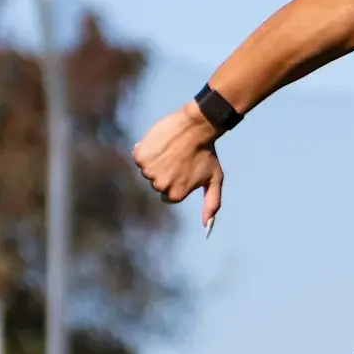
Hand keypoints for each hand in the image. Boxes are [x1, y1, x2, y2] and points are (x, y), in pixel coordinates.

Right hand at [132, 104, 224, 230]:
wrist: (197, 126)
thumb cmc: (208, 153)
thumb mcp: (214, 180)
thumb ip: (212, 203)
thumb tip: (207, 227)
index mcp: (175, 195)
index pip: (167, 194)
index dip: (176, 179)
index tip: (185, 168)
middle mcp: (160, 186)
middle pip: (156, 182)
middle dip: (166, 171)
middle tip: (179, 157)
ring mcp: (148, 171)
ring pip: (147, 169)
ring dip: (156, 160)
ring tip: (171, 149)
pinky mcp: (140, 156)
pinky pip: (139, 155)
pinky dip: (146, 149)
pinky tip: (161, 142)